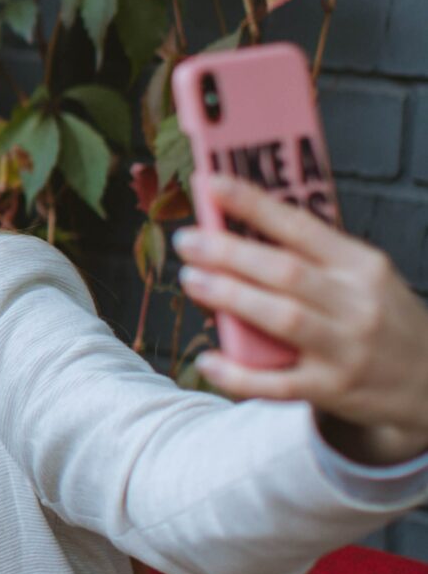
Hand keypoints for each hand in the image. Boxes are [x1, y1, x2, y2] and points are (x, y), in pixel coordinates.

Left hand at [175, 175, 427, 465]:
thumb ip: (316, 256)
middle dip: (229, 252)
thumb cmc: (385, 319)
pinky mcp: (333, 389)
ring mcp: (346, 349)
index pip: (302, 226)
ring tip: (191, 280)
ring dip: (230, 297)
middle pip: (286, 271)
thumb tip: (243, 229)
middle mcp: (356, 304)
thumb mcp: (366, 276)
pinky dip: (239, 372)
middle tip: (188, 240)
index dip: (254, 204)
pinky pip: (278, 382)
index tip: (213, 185)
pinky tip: (208, 360)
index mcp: (362, 265)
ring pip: (282, 318)